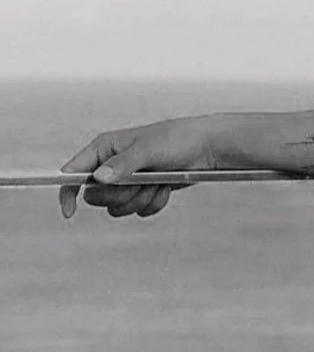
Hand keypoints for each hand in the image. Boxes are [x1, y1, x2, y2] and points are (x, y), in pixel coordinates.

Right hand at [59, 116, 218, 221]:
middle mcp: (111, 165)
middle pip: (97, 197)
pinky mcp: (143, 191)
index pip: (74, 173)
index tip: (70, 212)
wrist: (206, 148)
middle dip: (120, 196)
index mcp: (105, 148)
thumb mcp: (149, 149)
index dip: (68, 193)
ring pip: (118, 208)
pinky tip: (166, 187)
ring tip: (157, 181)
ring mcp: (128, 180)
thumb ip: (123, 164)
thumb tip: (98, 178)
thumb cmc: (177, 139)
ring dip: (140, 199)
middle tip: (140, 182)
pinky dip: (154, 203)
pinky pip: (138, 211)